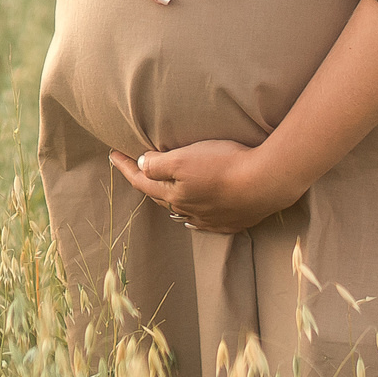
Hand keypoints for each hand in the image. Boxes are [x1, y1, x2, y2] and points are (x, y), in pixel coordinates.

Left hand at [109, 140, 300, 234]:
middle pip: (159, 196)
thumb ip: (159, 164)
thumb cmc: (224, 164)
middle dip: (144, 182)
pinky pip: (203, 222)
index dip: (125, 167)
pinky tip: (190, 217)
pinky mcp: (231, 221)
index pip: (142, 180)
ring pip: (180, 211)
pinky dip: (192, 216)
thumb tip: (141, 165)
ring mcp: (210, 219)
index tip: (111, 154)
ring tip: (159, 191)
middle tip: (133, 168)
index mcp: (174, 194)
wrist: (266, 182)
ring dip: (167, 200)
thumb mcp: (184, 158)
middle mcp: (188, 210)